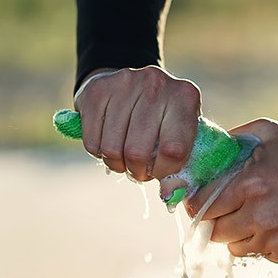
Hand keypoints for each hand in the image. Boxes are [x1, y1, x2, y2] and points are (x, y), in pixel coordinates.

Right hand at [73, 65, 200, 181]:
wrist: (130, 85)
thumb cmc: (160, 120)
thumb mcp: (179, 136)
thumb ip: (178, 167)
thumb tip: (169, 195)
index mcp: (185, 97)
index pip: (173, 150)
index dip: (163, 172)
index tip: (160, 171)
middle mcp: (156, 84)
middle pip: (138, 152)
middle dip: (137, 171)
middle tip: (139, 169)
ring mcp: (125, 83)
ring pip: (112, 149)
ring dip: (117, 164)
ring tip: (124, 157)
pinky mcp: (97, 90)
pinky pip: (92, 141)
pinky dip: (98, 152)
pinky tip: (108, 141)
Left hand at [187, 118, 277, 265]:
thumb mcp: (269, 133)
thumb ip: (232, 142)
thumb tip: (204, 154)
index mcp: (250, 185)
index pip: (200, 205)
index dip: (197, 202)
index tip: (200, 199)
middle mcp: (260, 217)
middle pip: (214, 232)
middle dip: (217, 219)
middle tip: (231, 207)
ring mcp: (276, 241)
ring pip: (235, 248)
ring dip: (240, 233)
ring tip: (259, 214)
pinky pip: (262, 255)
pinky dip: (265, 243)